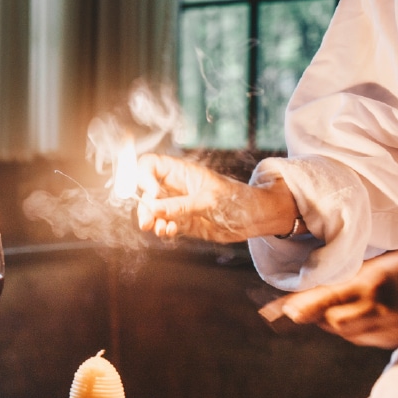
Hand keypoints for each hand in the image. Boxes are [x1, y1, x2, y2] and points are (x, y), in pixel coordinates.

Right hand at [135, 154, 283, 242]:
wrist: (254, 219)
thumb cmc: (236, 200)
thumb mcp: (209, 201)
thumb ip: (180, 205)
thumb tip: (153, 208)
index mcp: (181, 172)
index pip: (150, 165)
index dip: (143, 176)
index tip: (150, 193)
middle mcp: (175, 187)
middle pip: (145, 191)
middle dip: (143, 206)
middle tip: (147, 221)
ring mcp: (177, 205)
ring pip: (151, 210)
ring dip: (151, 221)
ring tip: (161, 229)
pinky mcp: (181, 221)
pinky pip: (163, 224)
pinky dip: (163, 230)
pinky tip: (171, 232)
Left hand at [280, 247, 397, 348]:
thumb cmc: (395, 267)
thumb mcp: (366, 267)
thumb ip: (335, 282)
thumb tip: (294, 301)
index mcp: (372, 283)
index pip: (331, 299)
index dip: (306, 307)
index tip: (287, 310)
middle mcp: (382, 308)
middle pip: (335, 323)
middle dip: (320, 315)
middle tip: (312, 305)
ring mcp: (392, 327)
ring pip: (346, 334)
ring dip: (334, 323)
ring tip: (342, 306)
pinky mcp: (396, 339)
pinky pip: (362, 339)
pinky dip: (353, 330)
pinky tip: (360, 315)